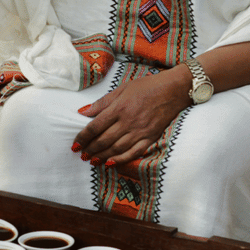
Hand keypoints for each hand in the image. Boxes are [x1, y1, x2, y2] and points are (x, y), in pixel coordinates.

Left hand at [72, 67, 192, 165]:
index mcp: (119, 108)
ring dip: (102, 156)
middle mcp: (128, 121)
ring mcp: (140, 131)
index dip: (82, 138)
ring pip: (116, 149)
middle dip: (90, 150)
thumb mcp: (122, 89)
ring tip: (92, 160)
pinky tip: (111, 163)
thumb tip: (83, 111)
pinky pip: (134, 152)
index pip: (95, 127)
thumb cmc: (147, 86)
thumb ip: (102, 103)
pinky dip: (121, 159)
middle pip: (104, 140)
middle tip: (81, 155)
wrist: (174, 89)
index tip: (75, 144)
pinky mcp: (151, 137)